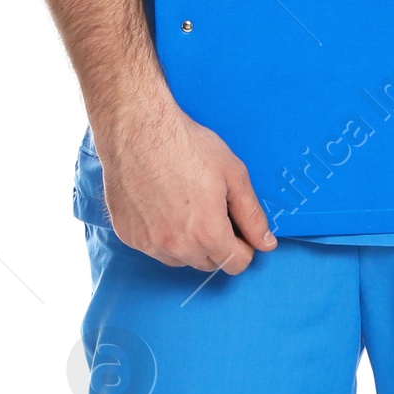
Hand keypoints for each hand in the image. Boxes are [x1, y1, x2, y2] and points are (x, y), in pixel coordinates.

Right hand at [93, 81, 275, 273]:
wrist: (137, 129)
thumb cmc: (185, 146)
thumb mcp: (233, 175)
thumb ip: (252, 216)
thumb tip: (266, 243)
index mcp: (208, 234)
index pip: (236, 264)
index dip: (243, 246)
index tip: (237, 227)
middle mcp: (177, 247)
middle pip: (208, 263)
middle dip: (216, 243)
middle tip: (210, 209)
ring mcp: (149, 243)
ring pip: (179, 258)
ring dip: (187, 243)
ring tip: (184, 205)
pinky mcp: (127, 235)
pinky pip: (152, 247)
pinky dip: (160, 234)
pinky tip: (160, 205)